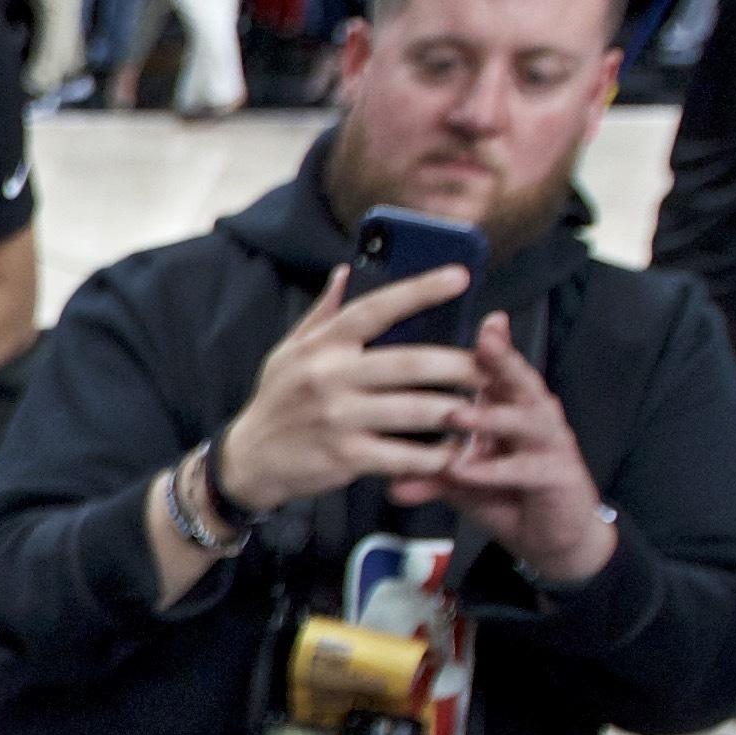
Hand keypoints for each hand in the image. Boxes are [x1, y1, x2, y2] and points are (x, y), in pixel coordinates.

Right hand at [209, 265, 477, 514]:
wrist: (247, 462)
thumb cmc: (276, 403)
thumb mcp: (287, 353)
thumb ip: (322, 314)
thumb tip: (346, 272)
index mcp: (322, 347)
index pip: (375, 309)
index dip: (420, 290)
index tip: (461, 276)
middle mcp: (329, 378)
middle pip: (409, 363)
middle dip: (458, 364)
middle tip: (489, 367)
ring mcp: (338, 419)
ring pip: (414, 410)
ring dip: (454, 410)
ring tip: (480, 408)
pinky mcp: (344, 457)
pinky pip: (402, 455)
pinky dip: (433, 456)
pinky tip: (451, 451)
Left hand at [394, 312, 617, 583]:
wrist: (552, 537)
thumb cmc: (505, 495)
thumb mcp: (461, 480)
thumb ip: (429, 473)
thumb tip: (388, 483)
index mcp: (512, 406)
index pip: (500, 369)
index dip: (491, 345)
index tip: (479, 320)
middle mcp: (536, 417)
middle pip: (521, 381)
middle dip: (502, 361)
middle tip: (481, 343)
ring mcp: (551, 444)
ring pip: (526, 421)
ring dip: (489, 417)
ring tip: (455, 414)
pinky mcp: (558, 477)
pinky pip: (524, 470)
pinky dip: (493, 470)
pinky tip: (464, 469)